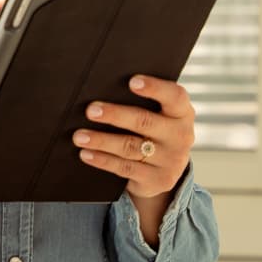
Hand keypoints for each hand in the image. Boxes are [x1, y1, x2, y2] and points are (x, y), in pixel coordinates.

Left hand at [71, 75, 196, 199]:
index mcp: (182, 114)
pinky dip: (102, 160)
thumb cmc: (155, 131)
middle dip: (115, 115)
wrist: (166, 171)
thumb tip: (104, 88)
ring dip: (101, 140)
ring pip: (130, 147)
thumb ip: (144, 102)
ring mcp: (170, 161)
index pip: (175, 97)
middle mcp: (180, 136)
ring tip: (79, 135)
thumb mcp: (160, 116)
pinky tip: (86, 153)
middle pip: (144, 122)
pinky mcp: (157, 180)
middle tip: (91, 111)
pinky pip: (124, 168)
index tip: (132, 82)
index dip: (155, 88)